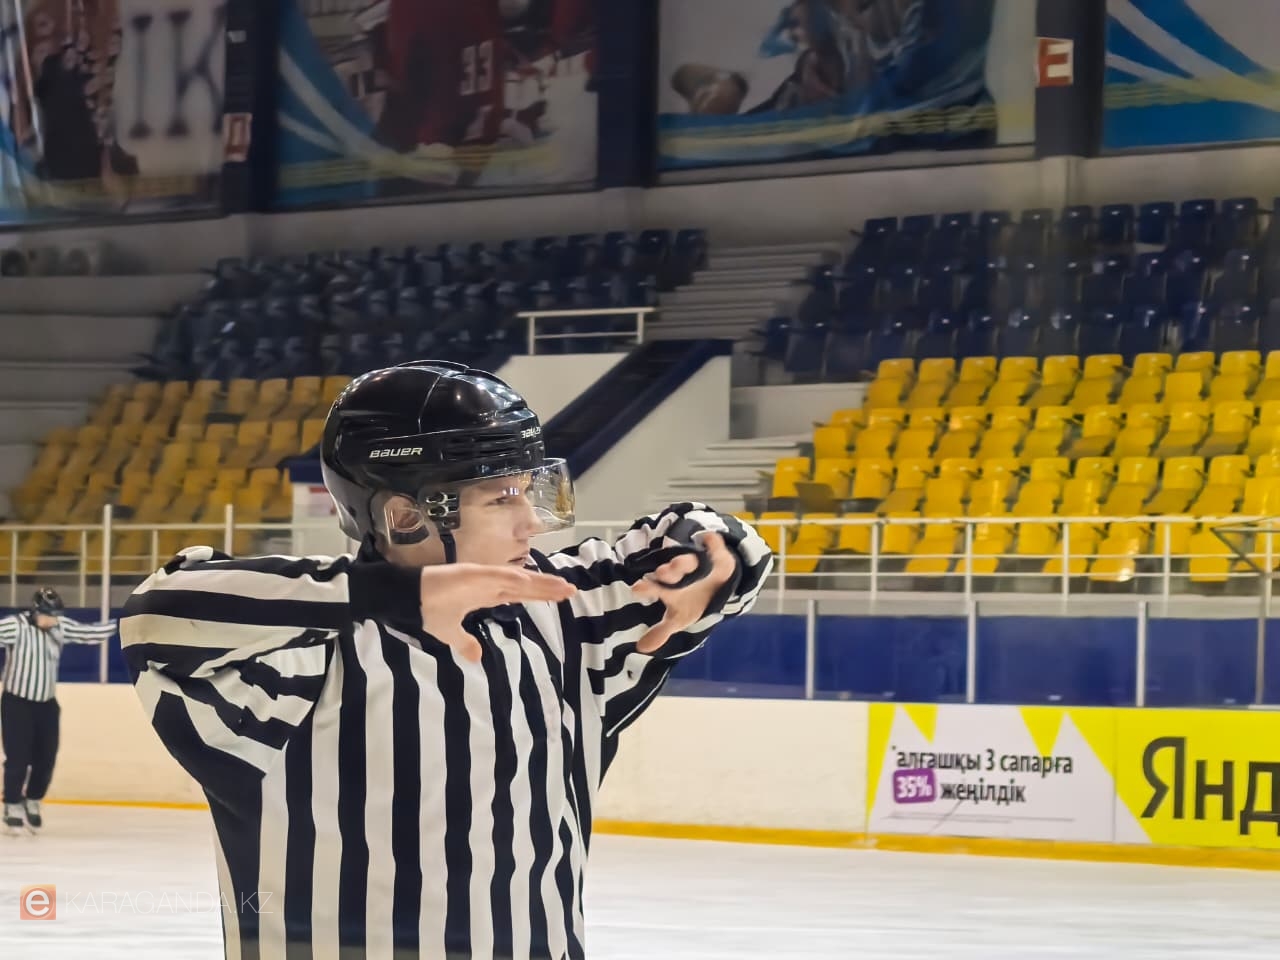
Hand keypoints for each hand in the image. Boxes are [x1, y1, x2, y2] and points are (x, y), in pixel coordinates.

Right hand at [420, 565, 576, 662]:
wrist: (406, 599)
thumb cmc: (428, 610)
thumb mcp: (450, 633)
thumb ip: (464, 643)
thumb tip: (476, 657)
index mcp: (486, 595)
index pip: (519, 594)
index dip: (539, 595)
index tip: (561, 597)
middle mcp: (488, 584)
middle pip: (524, 586)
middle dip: (547, 588)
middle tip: (571, 590)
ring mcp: (480, 577)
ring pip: (516, 578)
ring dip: (538, 582)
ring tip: (561, 586)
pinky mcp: (469, 573)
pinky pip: (494, 576)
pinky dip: (511, 578)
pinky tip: (528, 581)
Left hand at [631, 532, 737, 654]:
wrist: (717, 583)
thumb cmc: (692, 600)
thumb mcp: (679, 618)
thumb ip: (661, 631)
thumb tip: (641, 649)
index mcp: (669, 588)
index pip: (655, 587)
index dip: (647, 588)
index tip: (636, 589)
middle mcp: (679, 573)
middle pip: (671, 571)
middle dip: (668, 572)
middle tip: (662, 572)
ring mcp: (697, 562)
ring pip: (689, 560)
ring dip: (685, 561)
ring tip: (683, 562)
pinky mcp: (716, 554)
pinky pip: (715, 546)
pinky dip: (713, 544)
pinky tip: (710, 539)